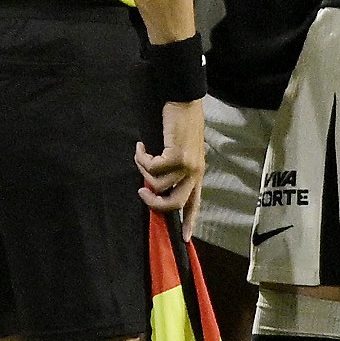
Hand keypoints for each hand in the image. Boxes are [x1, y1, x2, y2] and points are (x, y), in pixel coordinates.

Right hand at [138, 98, 205, 213]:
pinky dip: (142, 158)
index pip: (195, 203)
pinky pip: (152, 168)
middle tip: (141, 191)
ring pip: (158, 185)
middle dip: (153, 202)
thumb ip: (175, 169)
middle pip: (175, 203)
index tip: (185, 239)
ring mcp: (188, 165)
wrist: (185, 101)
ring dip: (143, 171)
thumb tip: (155, 185)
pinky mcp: (178, 155)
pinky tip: (141, 147)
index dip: (189, 222)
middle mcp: (195, 172)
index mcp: (198, 174)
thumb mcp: (183, 150)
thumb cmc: (182, 124)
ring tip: (141, 156)